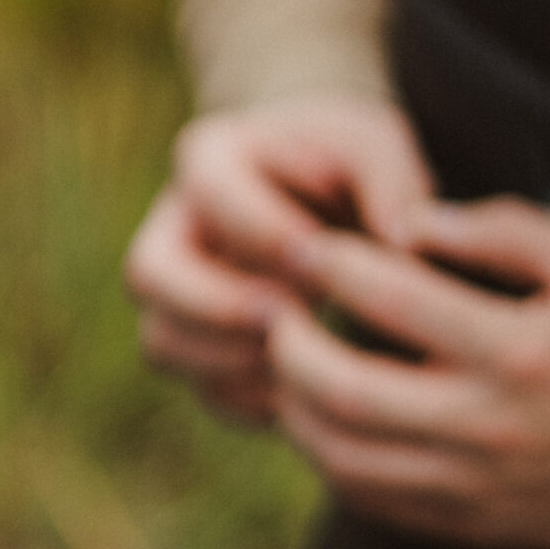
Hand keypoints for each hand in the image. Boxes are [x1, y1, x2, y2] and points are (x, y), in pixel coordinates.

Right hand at [124, 98, 431, 425]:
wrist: (338, 195)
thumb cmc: (355, 166)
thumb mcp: (380, 149)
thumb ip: (392, 182)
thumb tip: (401, 245)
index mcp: (210, 158)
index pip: (209, 195)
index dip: (266, 232)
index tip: (329, 261)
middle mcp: (173, 226)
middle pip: (147, 274)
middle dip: (215, 305)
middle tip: (288, 318)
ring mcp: (176, 290)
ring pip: (161, 340)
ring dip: (228, 361)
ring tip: (300, 360)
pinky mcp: (198, 343)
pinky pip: (200, 387)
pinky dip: (250, 400)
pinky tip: (308, 390)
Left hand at [269, 195, 549, 548]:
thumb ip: (507, 233)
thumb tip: (411, 221)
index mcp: (523, 353)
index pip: (394, 299)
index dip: (332, 265)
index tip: (301, 245)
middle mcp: (493, 426)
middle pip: (343, 389)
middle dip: (288, 345)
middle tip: (272, 310)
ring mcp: (480, 486)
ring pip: (340, 454)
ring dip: (292, 406)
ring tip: (284, 362)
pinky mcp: (475, 526)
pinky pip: (369, 500)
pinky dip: (326, 457)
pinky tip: (318, 417)